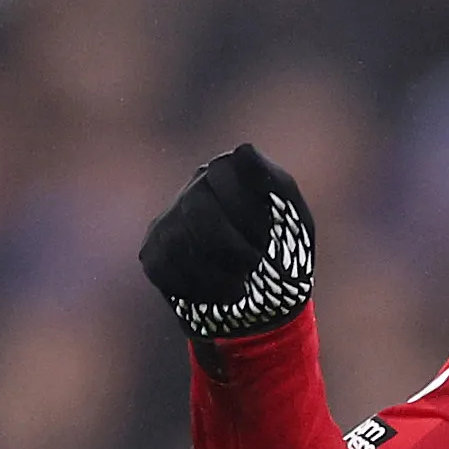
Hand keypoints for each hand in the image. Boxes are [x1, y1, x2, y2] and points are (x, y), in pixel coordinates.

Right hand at [143, 143, 315, 339]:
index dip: (244, 208)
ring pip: (176, 242)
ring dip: (216, 273)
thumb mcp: (295, 215)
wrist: (264, 298)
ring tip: (241, 286)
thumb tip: (243, 150)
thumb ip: (274, 181)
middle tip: (252, 265)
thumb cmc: (285, 251)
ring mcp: (169, 217)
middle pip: (196, 209)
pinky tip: (218, 294)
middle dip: (229, 246)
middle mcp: (196, 187)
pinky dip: (197, 289)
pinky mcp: (153, 251)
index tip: (264, 235)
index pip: (223, 172)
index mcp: (230, 171)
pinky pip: (163, 268)